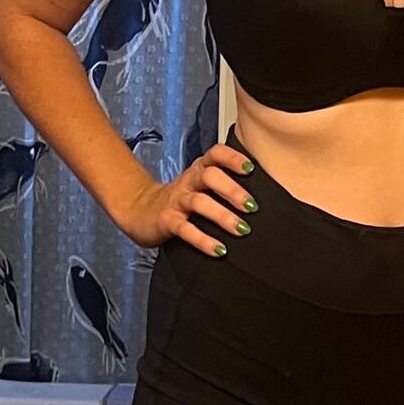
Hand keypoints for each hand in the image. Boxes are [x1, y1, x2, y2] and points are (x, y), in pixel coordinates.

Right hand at [117, 140, 256, 257]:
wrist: (140, 211)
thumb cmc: (181, 199)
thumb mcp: (200, 185)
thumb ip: (223, 183)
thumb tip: (263, 195)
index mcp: (199, 169)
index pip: (215, 154)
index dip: (232, 158)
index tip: (251, 168)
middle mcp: (188, 182)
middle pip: (210, 176)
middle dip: (232, 190)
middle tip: (252, 206)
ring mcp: (177, 201)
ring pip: (199, 202)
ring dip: (222, 216)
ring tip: (242, 230)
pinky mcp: (167, 221)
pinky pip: (186, 229)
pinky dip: (203, 240)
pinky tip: (219, 250)